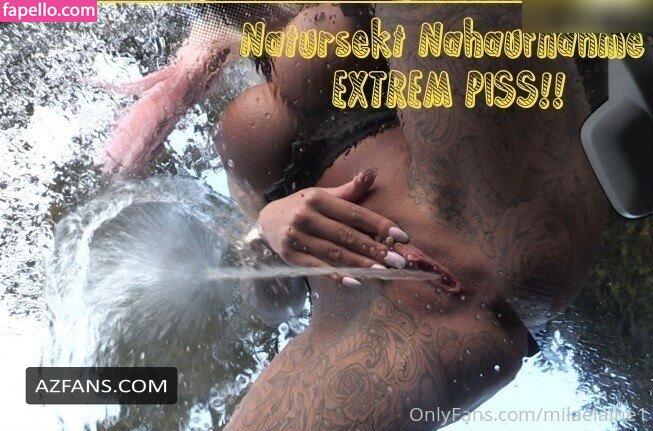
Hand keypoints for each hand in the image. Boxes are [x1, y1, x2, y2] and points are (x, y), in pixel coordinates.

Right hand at [257, 169, 409, 285]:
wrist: (265, 221)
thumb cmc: (301, 207)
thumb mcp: (321, 194)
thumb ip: (348, 191)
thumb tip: (372, 174)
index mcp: (318, 199)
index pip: (354, 213)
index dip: (379, 224)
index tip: (401, 235)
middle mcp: (306, 216)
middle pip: (346, 236)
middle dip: (374, 249)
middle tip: (398, 261)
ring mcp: (297, 238)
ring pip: (335, 253)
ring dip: (360, 264)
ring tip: (382, 271)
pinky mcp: (290, 256)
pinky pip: (318, 268)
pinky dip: (337, 275)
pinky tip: (356, 281)